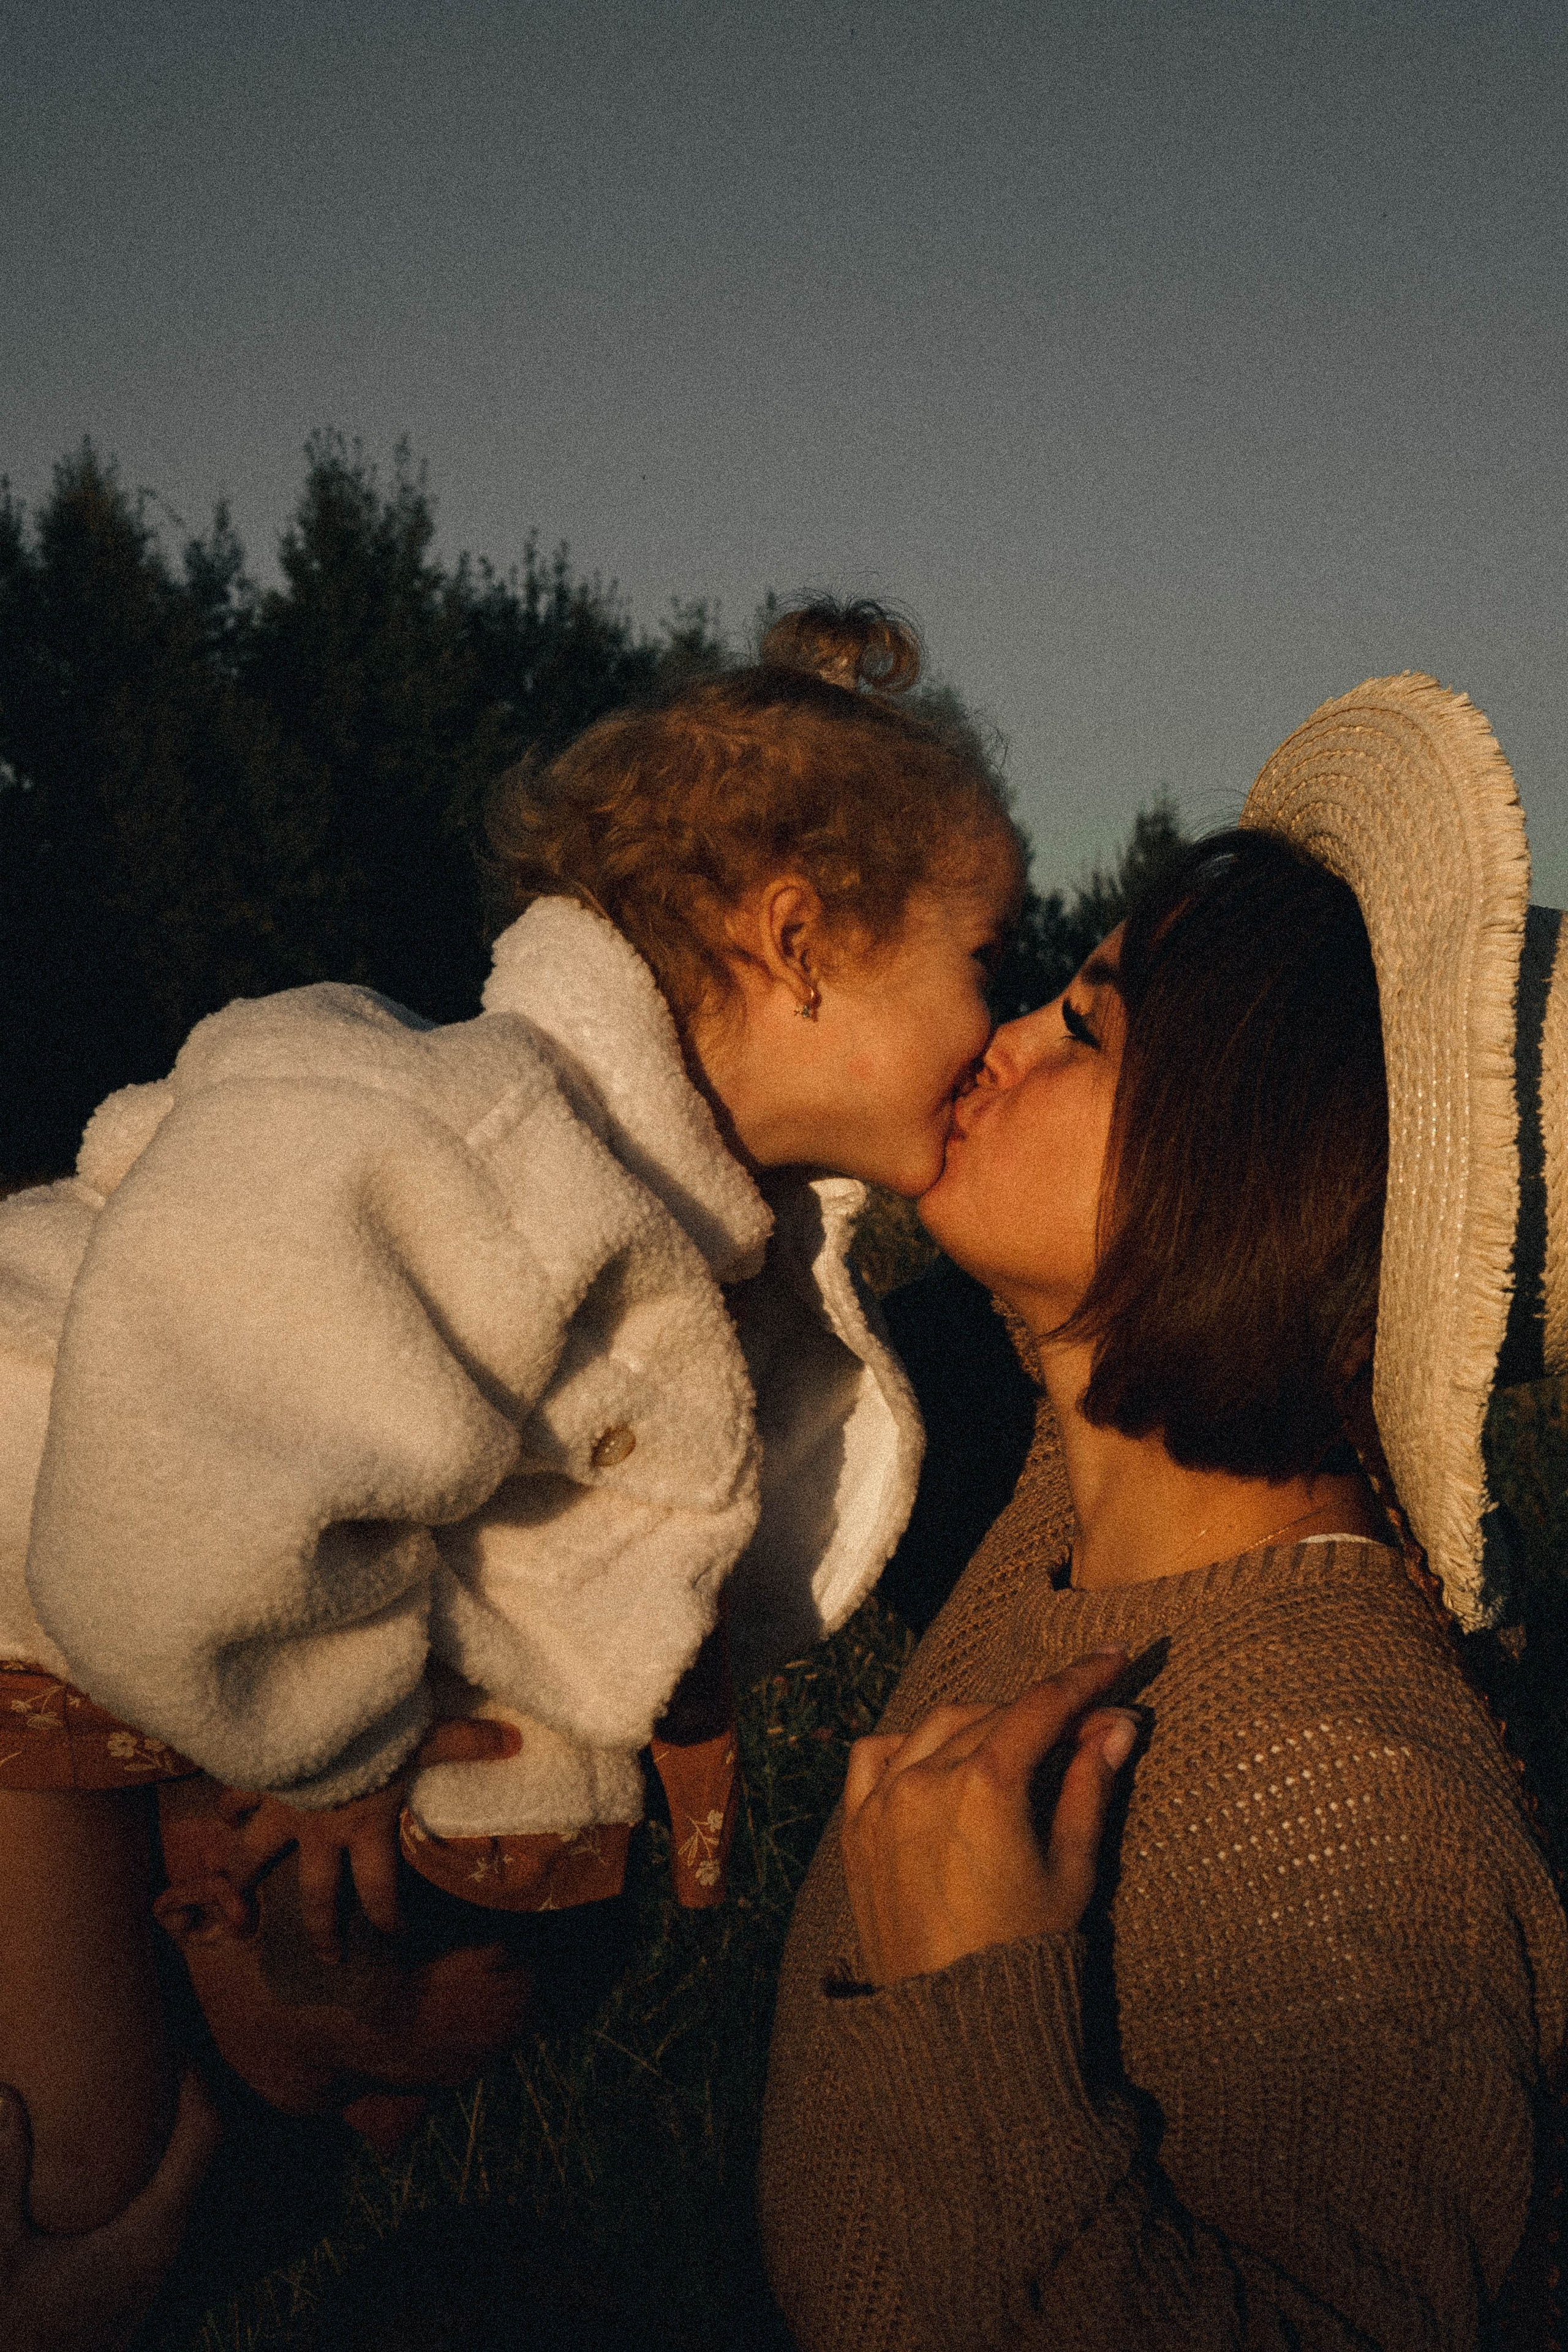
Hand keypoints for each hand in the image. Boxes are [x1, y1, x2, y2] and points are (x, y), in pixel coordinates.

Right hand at [0, 2071, 219, 2351]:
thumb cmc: (15, 2329)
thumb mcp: (0, 2250)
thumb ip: (3, 2173)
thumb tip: (5, 2095)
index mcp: (153, 2230)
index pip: (204, 2133)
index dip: (195, 2076)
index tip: (166, 2039)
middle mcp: (167, 2242)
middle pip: (198, 2146)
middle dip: (176, 2093)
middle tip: (141, 2049)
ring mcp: (155, 2262)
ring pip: (179, 2175)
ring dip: (159, 2131)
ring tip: (126, 2086)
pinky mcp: (136, 2273)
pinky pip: (158, 2200)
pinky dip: (143, 2165)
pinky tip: (107, 2152)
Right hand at [215, 1715, 519, 1962]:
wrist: (313, 1707)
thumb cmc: (373, 1724)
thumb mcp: (424, 1734)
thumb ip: (467, 1740)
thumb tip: (516, 1742)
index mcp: (364, 1826)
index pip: (378, 1888)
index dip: (387, 1918)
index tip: (396, 1938)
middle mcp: (319, 1830)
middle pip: (317, 1894)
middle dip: (322, 1930)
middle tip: (329, 1959)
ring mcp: (280, 1809)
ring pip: (253, 1857)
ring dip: (246, 1880)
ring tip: (238, 1902)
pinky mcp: (255, 1780)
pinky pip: (232, 1798)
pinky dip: (226, 1807)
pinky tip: (221, 1816)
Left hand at [840, 1648, 1138, 1985]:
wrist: (950, 2020)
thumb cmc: (1024, 1949)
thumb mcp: (1072, 1870)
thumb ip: (1090, 1788)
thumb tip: (1116, 1726)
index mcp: (987, 1787)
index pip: (1042, 1707)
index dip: (1084, 1678)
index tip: (1115, 1657)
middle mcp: (927, 1779)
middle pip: (995, 1713)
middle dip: (1043, 1709)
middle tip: (1084, 1720)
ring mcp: (883, 1800)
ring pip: (937, 1725)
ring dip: (982, 1720)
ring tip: (1019, 1739)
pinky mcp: (856, 1826)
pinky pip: (877, 1755)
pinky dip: (911, 1743)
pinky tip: (938, 1755)